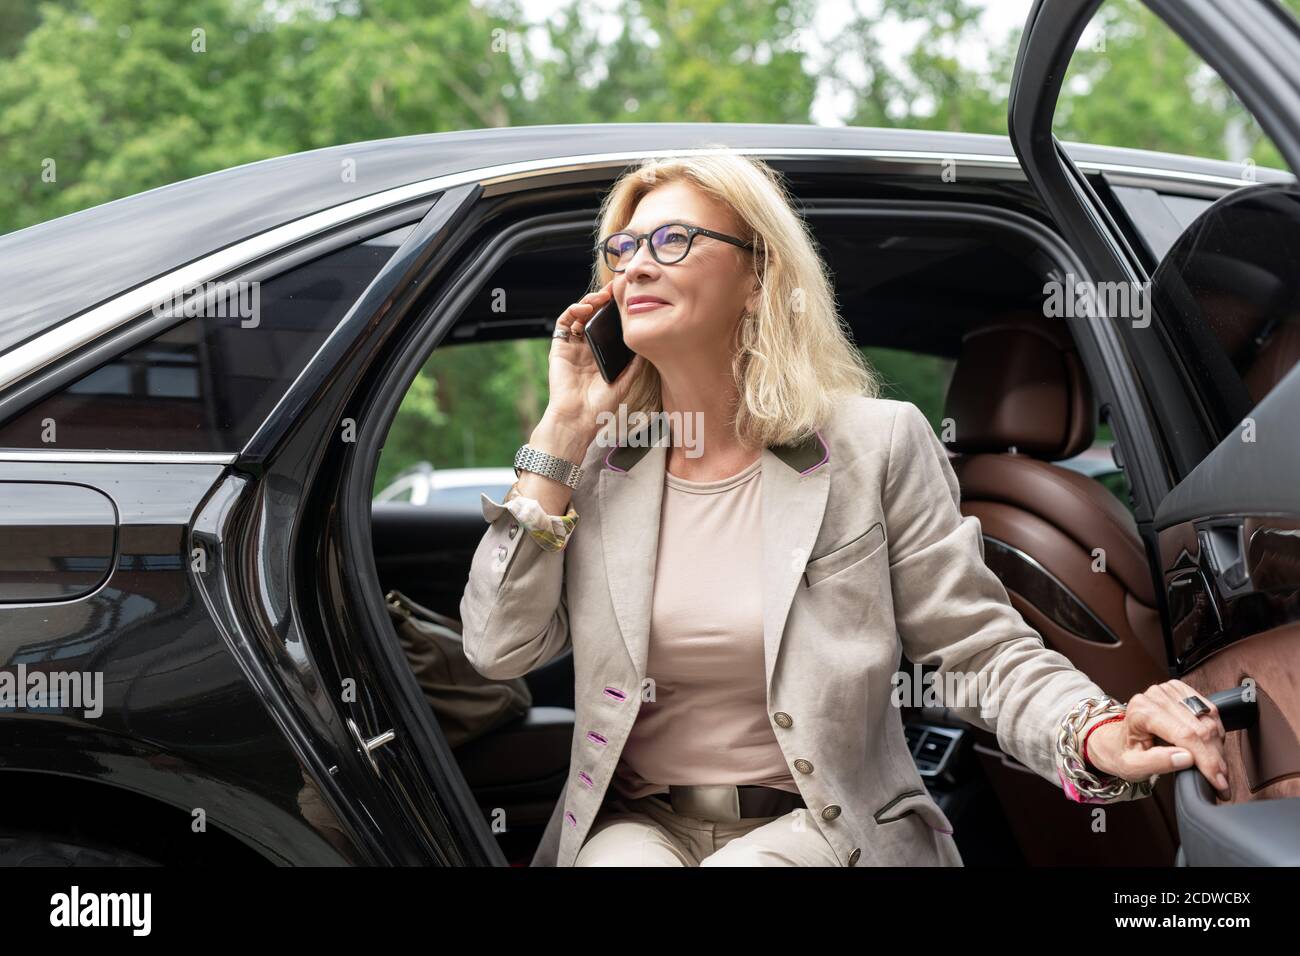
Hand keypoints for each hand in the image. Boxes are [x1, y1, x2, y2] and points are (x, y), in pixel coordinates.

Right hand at [547, 279, 646, 432]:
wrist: (579, 417)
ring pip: (579, 315)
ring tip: (600, 299)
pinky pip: (563, 323)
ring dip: (588, 302)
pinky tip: (584, 309)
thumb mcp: (626, 380)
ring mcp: (573, 346)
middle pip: (594, 316)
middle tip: (614, 290)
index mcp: (603, 354)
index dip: (616, 311)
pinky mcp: (559, 347)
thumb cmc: (601, 405)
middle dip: (603, 301)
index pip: (609, 326)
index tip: (627, 298)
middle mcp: (587, 348)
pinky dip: (572, 311)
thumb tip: (647, 342)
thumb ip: (636, 362)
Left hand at [1085, 679, 1229, 796]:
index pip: (1185, 735)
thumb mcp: (1132, 767)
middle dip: (1215, 758)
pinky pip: (1210, 711)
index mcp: (1142, 711)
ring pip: (1209, 719)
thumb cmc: (1123, 753)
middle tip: (1222, 780)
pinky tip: (1211, 748)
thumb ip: (1157, 763)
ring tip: (1216, 768)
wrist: (1117, 740)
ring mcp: (1170, 691)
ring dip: (1217, 747)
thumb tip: (1185, 758)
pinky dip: (1215, 732)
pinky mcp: (1182, 691)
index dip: (1206, 759)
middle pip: (1200, 728)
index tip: (1218, 780)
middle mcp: (1156, 696)